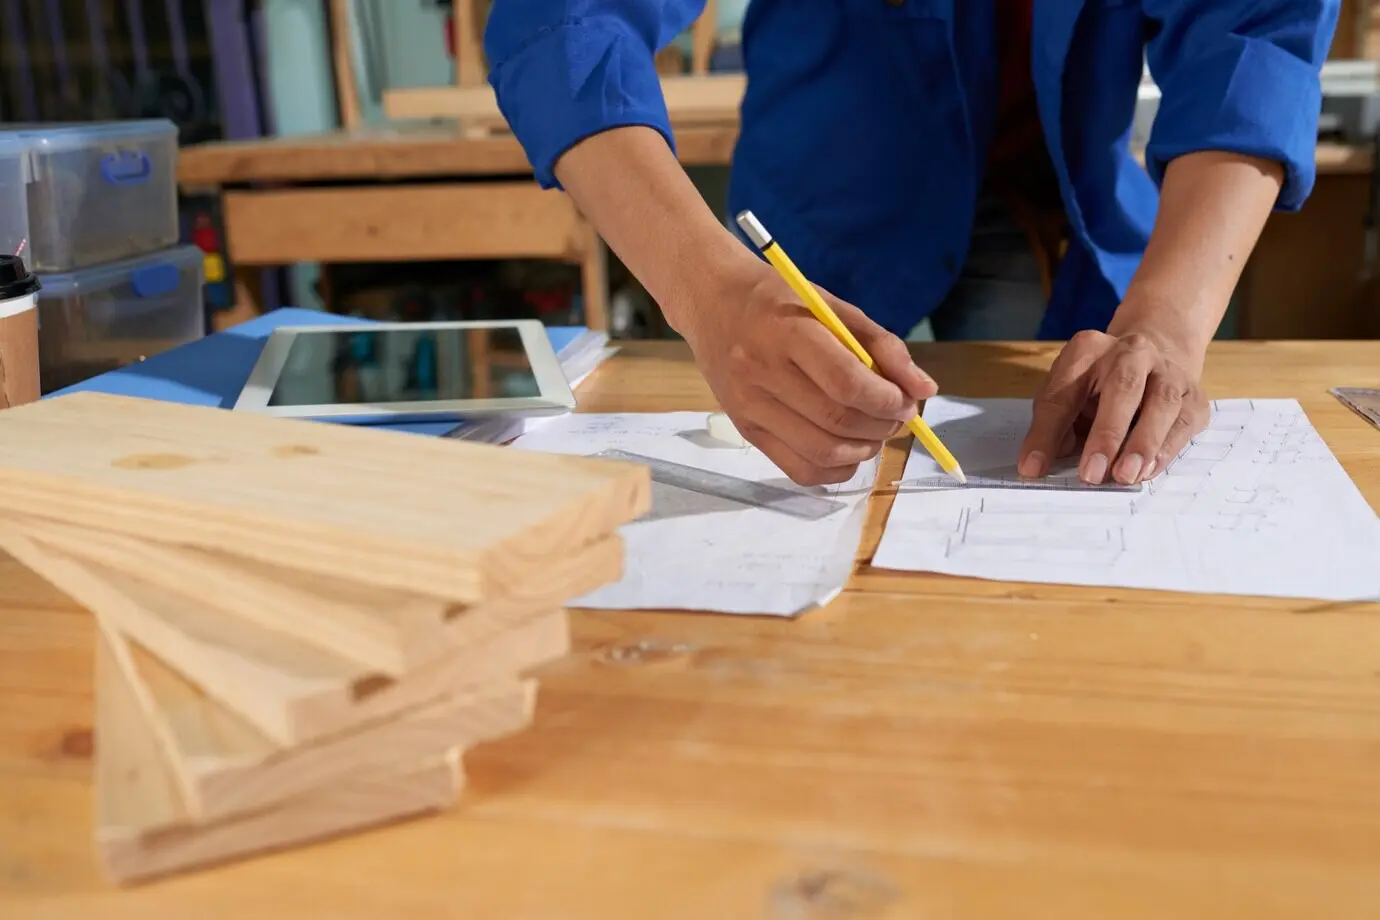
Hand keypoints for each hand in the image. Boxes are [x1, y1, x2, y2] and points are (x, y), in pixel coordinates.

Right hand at [681, 264, 937, 485]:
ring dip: (864, 450)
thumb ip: (882, 345)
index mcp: (786, 334)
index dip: (887, 400)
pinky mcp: (746, 431)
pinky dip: (836, 470)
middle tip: (897, 416)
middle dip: (883, 426)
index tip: (906, 400)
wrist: (712, 303)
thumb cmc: (779, 300)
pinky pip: (799, 470)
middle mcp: (761, 374)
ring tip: (874, 431)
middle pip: (838, 422)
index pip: (846, 384)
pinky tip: (848, 450)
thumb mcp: (832, 306)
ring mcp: (750, 408)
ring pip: (822, 453)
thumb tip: (924, 390)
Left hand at [1017, 329, 1208, 484]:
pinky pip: (1183, 422)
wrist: (1160, 352)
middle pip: (1122, 388)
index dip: (1046, 434)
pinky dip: (1167, 449)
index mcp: (1088, 350)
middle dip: (1106, 434)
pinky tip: (1149, 469)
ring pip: (1162, 402)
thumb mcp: (1069, 393)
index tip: (1032, 468)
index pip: (1062, 394)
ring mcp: (1169, 371)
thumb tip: (1044, 462)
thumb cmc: (1101, 384)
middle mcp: (1132, 353)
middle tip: (1091, 474)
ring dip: (1143, 443)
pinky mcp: (1194, 396)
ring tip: (1125, 476)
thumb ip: (1057, 424)